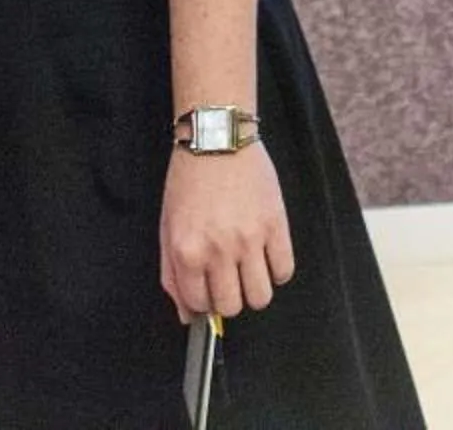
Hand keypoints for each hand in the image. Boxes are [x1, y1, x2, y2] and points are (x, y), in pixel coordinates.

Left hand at [160, 145, 294, 321]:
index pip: (199, 305)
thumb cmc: (189, 181)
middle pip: (232, 307)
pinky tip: (267, 256)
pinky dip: (277, 271)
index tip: (209, 291)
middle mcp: (218, 250)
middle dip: (229, 298)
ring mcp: (250, 239)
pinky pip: (285, 271)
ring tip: (249, 270)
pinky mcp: (276, 224)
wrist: (217, 139)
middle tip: (228, 279)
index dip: (204, 302)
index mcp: (187, 252)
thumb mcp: (167, 228)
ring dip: (254, 290)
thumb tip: (186, 314)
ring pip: (260, 297)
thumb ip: (173, 275)